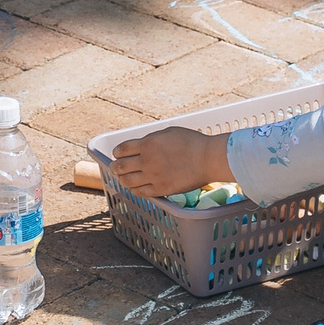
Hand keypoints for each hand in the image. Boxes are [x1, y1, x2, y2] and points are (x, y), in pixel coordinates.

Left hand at [109, 126, 232, 198]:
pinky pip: (140, 192)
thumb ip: (152, 139)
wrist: (208, 159)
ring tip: (123, 179)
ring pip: (127, 181)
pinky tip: (135, 188)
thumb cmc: (192, 142)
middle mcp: (146, 161)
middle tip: (116, 168)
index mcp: (147, 144)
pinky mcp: (161, 190)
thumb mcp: (168, 132)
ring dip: (122, 179)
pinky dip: (134, 190)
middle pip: (121, 166)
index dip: (117, 152)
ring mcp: (153, 177)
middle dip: (116, 167)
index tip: (117, 154)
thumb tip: (143, 145)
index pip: (122, 149)